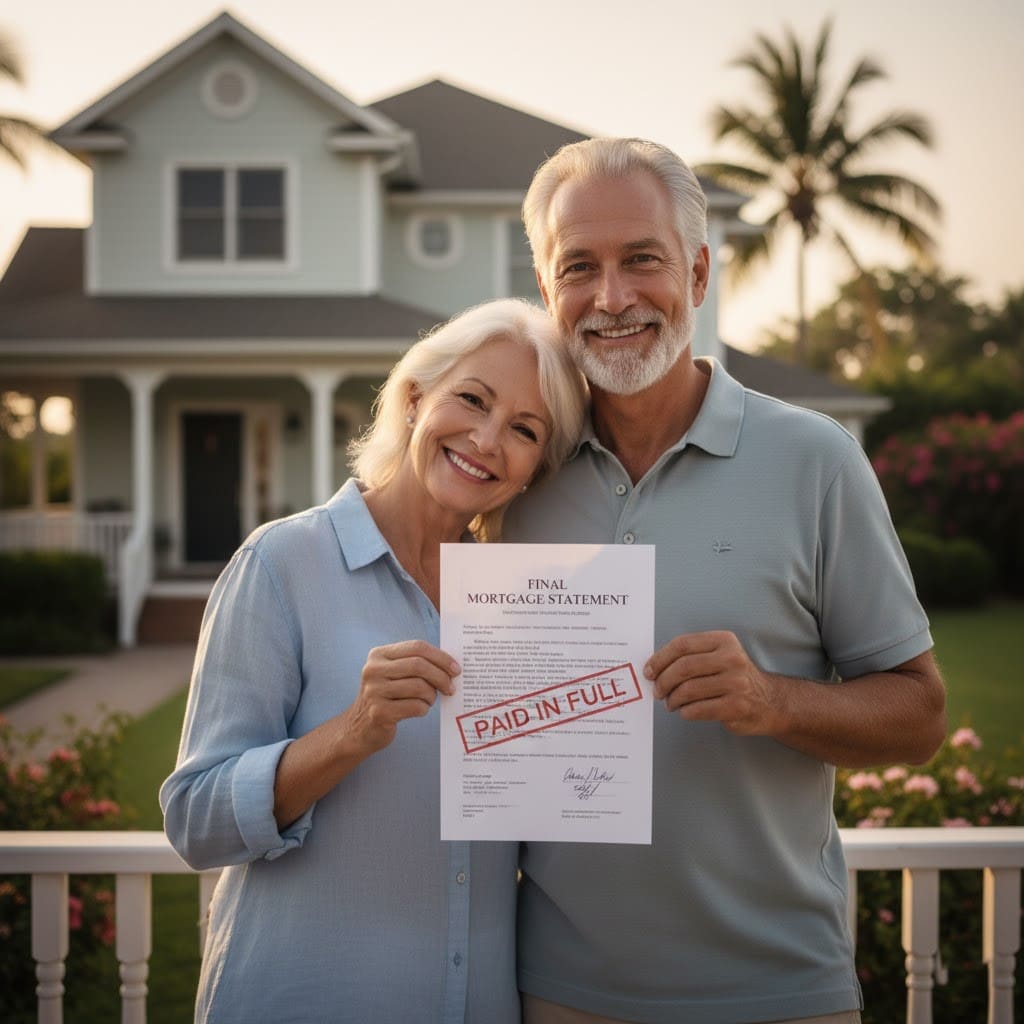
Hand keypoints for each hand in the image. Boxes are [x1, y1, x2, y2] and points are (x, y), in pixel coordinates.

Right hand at [345, 640, 459, 754]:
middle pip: (419, 665)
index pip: (417, 647)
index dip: (440, 657)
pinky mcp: (379, 712)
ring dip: (432, 695)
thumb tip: (450, 665)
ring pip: (419, 687)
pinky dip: (424, 708)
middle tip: (451, 687)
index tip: (455, 669)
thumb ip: (415, 664)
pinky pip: (415, 706)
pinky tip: (420, 709)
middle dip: (441, 676)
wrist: (359, 728)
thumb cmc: (386, 697)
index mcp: (378, 655)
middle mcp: (373, 670)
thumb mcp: (393, 674)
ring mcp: (374, 691)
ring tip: (430, 699)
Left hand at [644, 630, 780, 735]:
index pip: (682, 645)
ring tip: (671, 703)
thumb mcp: (719, 655)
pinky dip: (685, 712)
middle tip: (657, 690)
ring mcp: (736, 683)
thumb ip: (691, 656)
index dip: (660, 658)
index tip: (649, 671)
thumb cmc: (736, 678)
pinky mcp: (736, 706)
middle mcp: (732, 659)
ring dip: (673, 699)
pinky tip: (686, 711)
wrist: (770, 701)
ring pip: (688, 690)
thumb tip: (654, 667)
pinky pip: (698, 709)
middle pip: (683, 667)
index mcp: (724, 641)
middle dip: (663, 681)